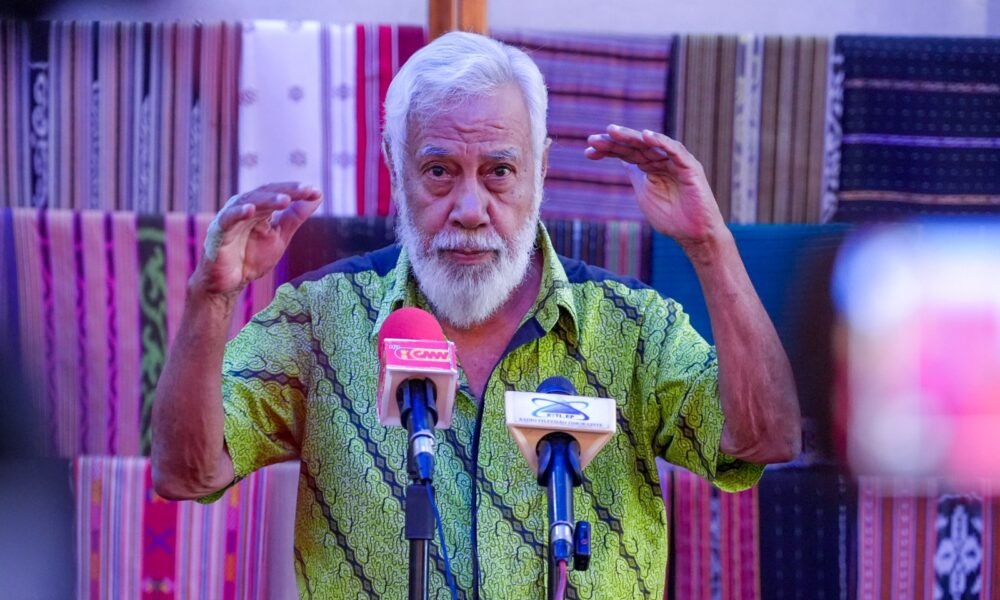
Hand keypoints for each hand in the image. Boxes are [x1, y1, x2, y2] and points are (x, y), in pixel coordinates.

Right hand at [195, 182, 321, 296]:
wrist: (230, 283)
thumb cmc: (252, 257)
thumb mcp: (280, 236)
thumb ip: (296, 216)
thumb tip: (317, 194)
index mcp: (259, 208)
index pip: (279, 193)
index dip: (296, 191)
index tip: (315, 192)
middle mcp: (244, 207)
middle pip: (266, 194)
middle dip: (286, 191)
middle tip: (305, 191)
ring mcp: (231, 218)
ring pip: (249, 203)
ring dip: (267, 200)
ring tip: (285, 200)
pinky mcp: (218, 232)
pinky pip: (227, 220)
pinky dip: (237, 214)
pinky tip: (250, 210)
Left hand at [585, 125, 724, 248]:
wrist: (693, 234)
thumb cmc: (671, 216)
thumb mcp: (645, 192)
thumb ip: (635, 174)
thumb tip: (621, 158)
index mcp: (649, 166)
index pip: (626, 153)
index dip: (607, 150)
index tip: (588, 152)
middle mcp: (661, 160)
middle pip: (635, 146)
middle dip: (614, 142)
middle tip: (593, 139)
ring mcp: (675, 162)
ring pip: (651, 144)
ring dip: (631, 137)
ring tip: (612, 132)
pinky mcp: (690, 167)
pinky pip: (675, 151)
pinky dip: (661, 142)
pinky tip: (645, 136)